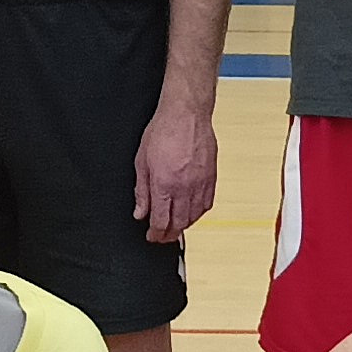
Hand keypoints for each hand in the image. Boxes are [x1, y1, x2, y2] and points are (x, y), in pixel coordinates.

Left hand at [135, 100, 217, 245]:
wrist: (186, 114)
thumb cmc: (163, 131)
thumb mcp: (141, 161)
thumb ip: (141, 190)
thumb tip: (140, 212)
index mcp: (163, 184)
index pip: (160, 221)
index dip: (155, 234)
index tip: (151, 237)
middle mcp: (184, 187)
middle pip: (178, 223)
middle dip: (169, 235)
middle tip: (162, 238)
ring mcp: (200, 183)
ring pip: (194, 216)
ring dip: (184, 226)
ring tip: (176, 228)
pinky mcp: (211, 177)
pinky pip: (207, 204)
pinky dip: (199, 213)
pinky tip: (192, 213)